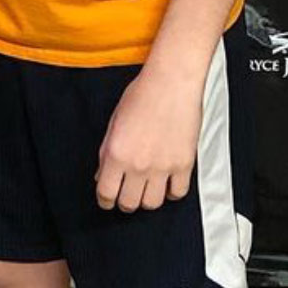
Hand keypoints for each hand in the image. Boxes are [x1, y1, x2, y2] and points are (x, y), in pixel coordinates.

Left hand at [95, 66, 201, 211]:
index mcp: (116, 153)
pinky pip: (178, 193)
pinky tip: (166, 184)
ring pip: (153, 203)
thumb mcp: (113, 123)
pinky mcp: (184, 165)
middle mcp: (139, 164)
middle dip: (124, 202)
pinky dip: (171, 193)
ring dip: (147, 200)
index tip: (106, 200)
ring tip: (144, 191)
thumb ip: (106, 152)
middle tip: (124, 197)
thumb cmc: (141, 95)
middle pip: (129, 203)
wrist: (171, 83)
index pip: (106, 192)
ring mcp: (163, 167)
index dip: (104, 200)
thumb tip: (102, 174)